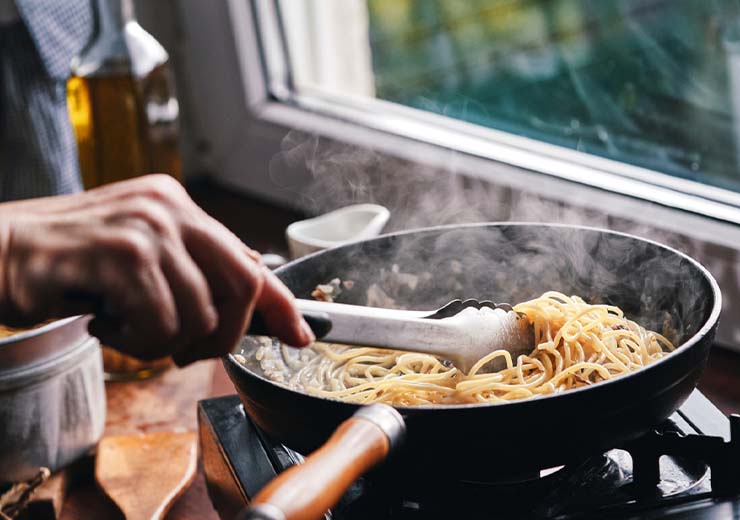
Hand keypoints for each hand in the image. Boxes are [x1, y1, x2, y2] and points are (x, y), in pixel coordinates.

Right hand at [0, 174, 313, 363]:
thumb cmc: (70, 265)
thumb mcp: (141, 260)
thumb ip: (194, 273)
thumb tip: (255, 301)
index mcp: (179, 207)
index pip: (250, 260)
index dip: (282, 304)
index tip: (300, 334)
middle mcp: (169, 208)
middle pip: (242, 287)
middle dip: (223, 336)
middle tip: (181, 348)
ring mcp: (146, 227)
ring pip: (199, 315)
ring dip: (162, 342)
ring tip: (123, 326)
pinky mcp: (120, 253)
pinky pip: (160, 322)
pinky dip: (135, 342)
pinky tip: (104, 322)